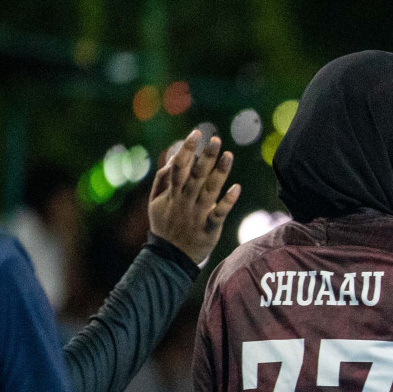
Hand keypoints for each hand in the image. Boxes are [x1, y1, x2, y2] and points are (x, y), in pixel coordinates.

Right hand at [148, 130, 241, 264]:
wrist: (169, 258)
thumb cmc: (165, 225)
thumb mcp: (156, 202)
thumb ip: (163, 179)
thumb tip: (172, 156)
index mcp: (172, 193)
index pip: (178, 166)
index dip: (186, 149)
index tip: (196, 133)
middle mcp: (184, 201)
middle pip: (195, 175)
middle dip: (205, 157)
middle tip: (215, 139)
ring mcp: (197, 214)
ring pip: (209, 190)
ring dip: (219, 172)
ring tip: (228, 155)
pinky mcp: (209, 228)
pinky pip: (219, 213)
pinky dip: (227, 201)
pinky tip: (236, 188)